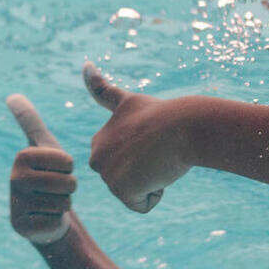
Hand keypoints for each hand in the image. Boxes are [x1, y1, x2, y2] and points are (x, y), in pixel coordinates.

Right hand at [6, 95, 77, 245]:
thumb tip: (12, 95)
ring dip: (63, 204)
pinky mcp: (22, 226)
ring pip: (64, 203)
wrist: (40, 213)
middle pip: (67, 182)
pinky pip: (56, 221)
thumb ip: (30, 120)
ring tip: (49, 203)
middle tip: (54, 190)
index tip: (55, 170)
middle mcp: (14, 179)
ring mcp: (17, 204)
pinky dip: (55, 221)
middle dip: (69, 188)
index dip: (69, 168)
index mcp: (22, 156)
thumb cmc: (46, 175)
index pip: (67, 161)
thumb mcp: (43, 146)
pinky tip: (44, 218)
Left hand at [83, 64, 194, 212]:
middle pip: (129, 182)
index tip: (147, 139)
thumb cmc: (162, 114)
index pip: (124, 165)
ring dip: (153, 181)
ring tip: (157, 159)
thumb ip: (103, 90)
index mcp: (97, 142)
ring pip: (137, 193)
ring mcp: (107, 175)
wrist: (185, 125)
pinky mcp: (121, 190)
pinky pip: (142, 205)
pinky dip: (155, 194)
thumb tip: (83, 63)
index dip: (143, 154)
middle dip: (146, 173)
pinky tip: (158, 172)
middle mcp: (96, 159)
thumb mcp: (128, 101)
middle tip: (155, 151)